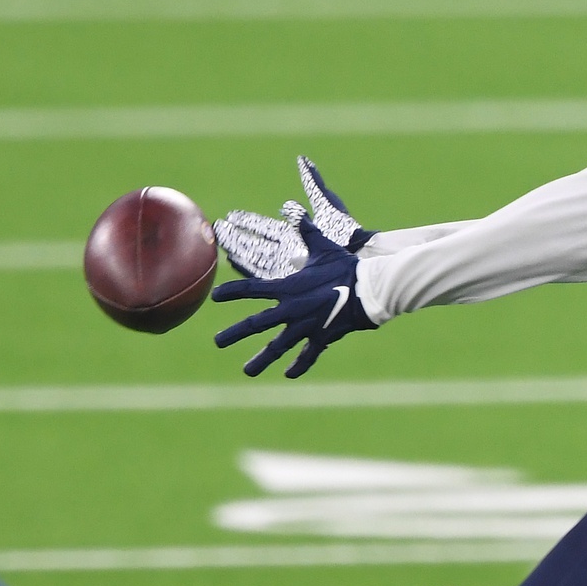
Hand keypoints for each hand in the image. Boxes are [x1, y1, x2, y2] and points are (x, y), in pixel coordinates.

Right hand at [212, 155, 375, 278]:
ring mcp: (289, 264)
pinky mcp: (292, 277)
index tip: (231, 214)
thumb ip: (313, 182)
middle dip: (236, 234)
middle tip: (216, 227)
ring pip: (256, 256)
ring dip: (237, 248)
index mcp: (294, 233)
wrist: (360, 252)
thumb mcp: (326, 203)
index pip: (264, 226)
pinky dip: (249, 266)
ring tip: (219, 243)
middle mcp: (287, 248)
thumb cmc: (347, 229)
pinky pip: (266, 272)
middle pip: (255, 241)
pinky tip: (234, 260)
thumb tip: (302, 159)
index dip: (247, 220)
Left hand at [212, 216, 377, 377]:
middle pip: (257, 324)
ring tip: (247, 371)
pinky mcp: (323, 337)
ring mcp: (306, 325)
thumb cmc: (347, 266)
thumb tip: (296, 210)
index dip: (232, 292)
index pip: (252, 289)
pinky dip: (299, 365)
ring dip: (262, 359)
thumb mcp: (325, 247)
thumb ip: (307, 231)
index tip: (216, 297)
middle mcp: (292, 309)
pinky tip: (289, 374)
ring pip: (278, 346)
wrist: (370, 288)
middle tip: (218, 342)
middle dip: (235, 333)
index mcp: (289, 287)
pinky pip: (308, 354)